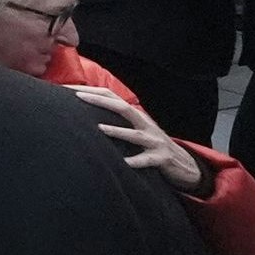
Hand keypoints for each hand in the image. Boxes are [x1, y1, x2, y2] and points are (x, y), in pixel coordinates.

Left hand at [70, 85, 203, 193]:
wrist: (184, 165)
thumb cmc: (152, 146)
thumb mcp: (137, 130)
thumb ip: (118, 121)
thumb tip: (87, 115)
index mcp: (136, 116)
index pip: (112, 97)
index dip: (92, 91)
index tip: (69, 89)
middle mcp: (145, 125)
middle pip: (122, 108)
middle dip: (100, 101)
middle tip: (78, 96)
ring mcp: (154, 141)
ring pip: (134, 134)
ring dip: (117, 131)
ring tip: (99, 128)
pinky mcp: (161, 159)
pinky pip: (147, 160)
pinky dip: (135, 161)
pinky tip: (124, 164)